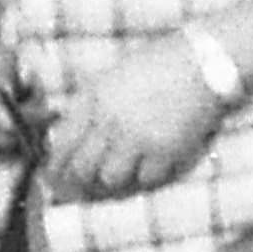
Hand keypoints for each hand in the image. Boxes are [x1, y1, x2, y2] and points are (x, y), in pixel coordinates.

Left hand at [38, 39, 226, 199]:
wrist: (200, 63)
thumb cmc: (155, 64)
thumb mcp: (111, 76)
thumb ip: (88, 104)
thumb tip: (64, 137)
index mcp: (94, 98)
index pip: (63, 142)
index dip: (55, 165)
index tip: (52, 178)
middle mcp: (112, 121)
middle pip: (82, 167)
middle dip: (78, 181)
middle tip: (78, 188)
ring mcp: (138, 139)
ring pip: (110, 178)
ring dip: (112, 177)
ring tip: (116, 173)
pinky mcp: (165, 152)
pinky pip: (145, 179)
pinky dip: (144, 175)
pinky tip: (148, 164)